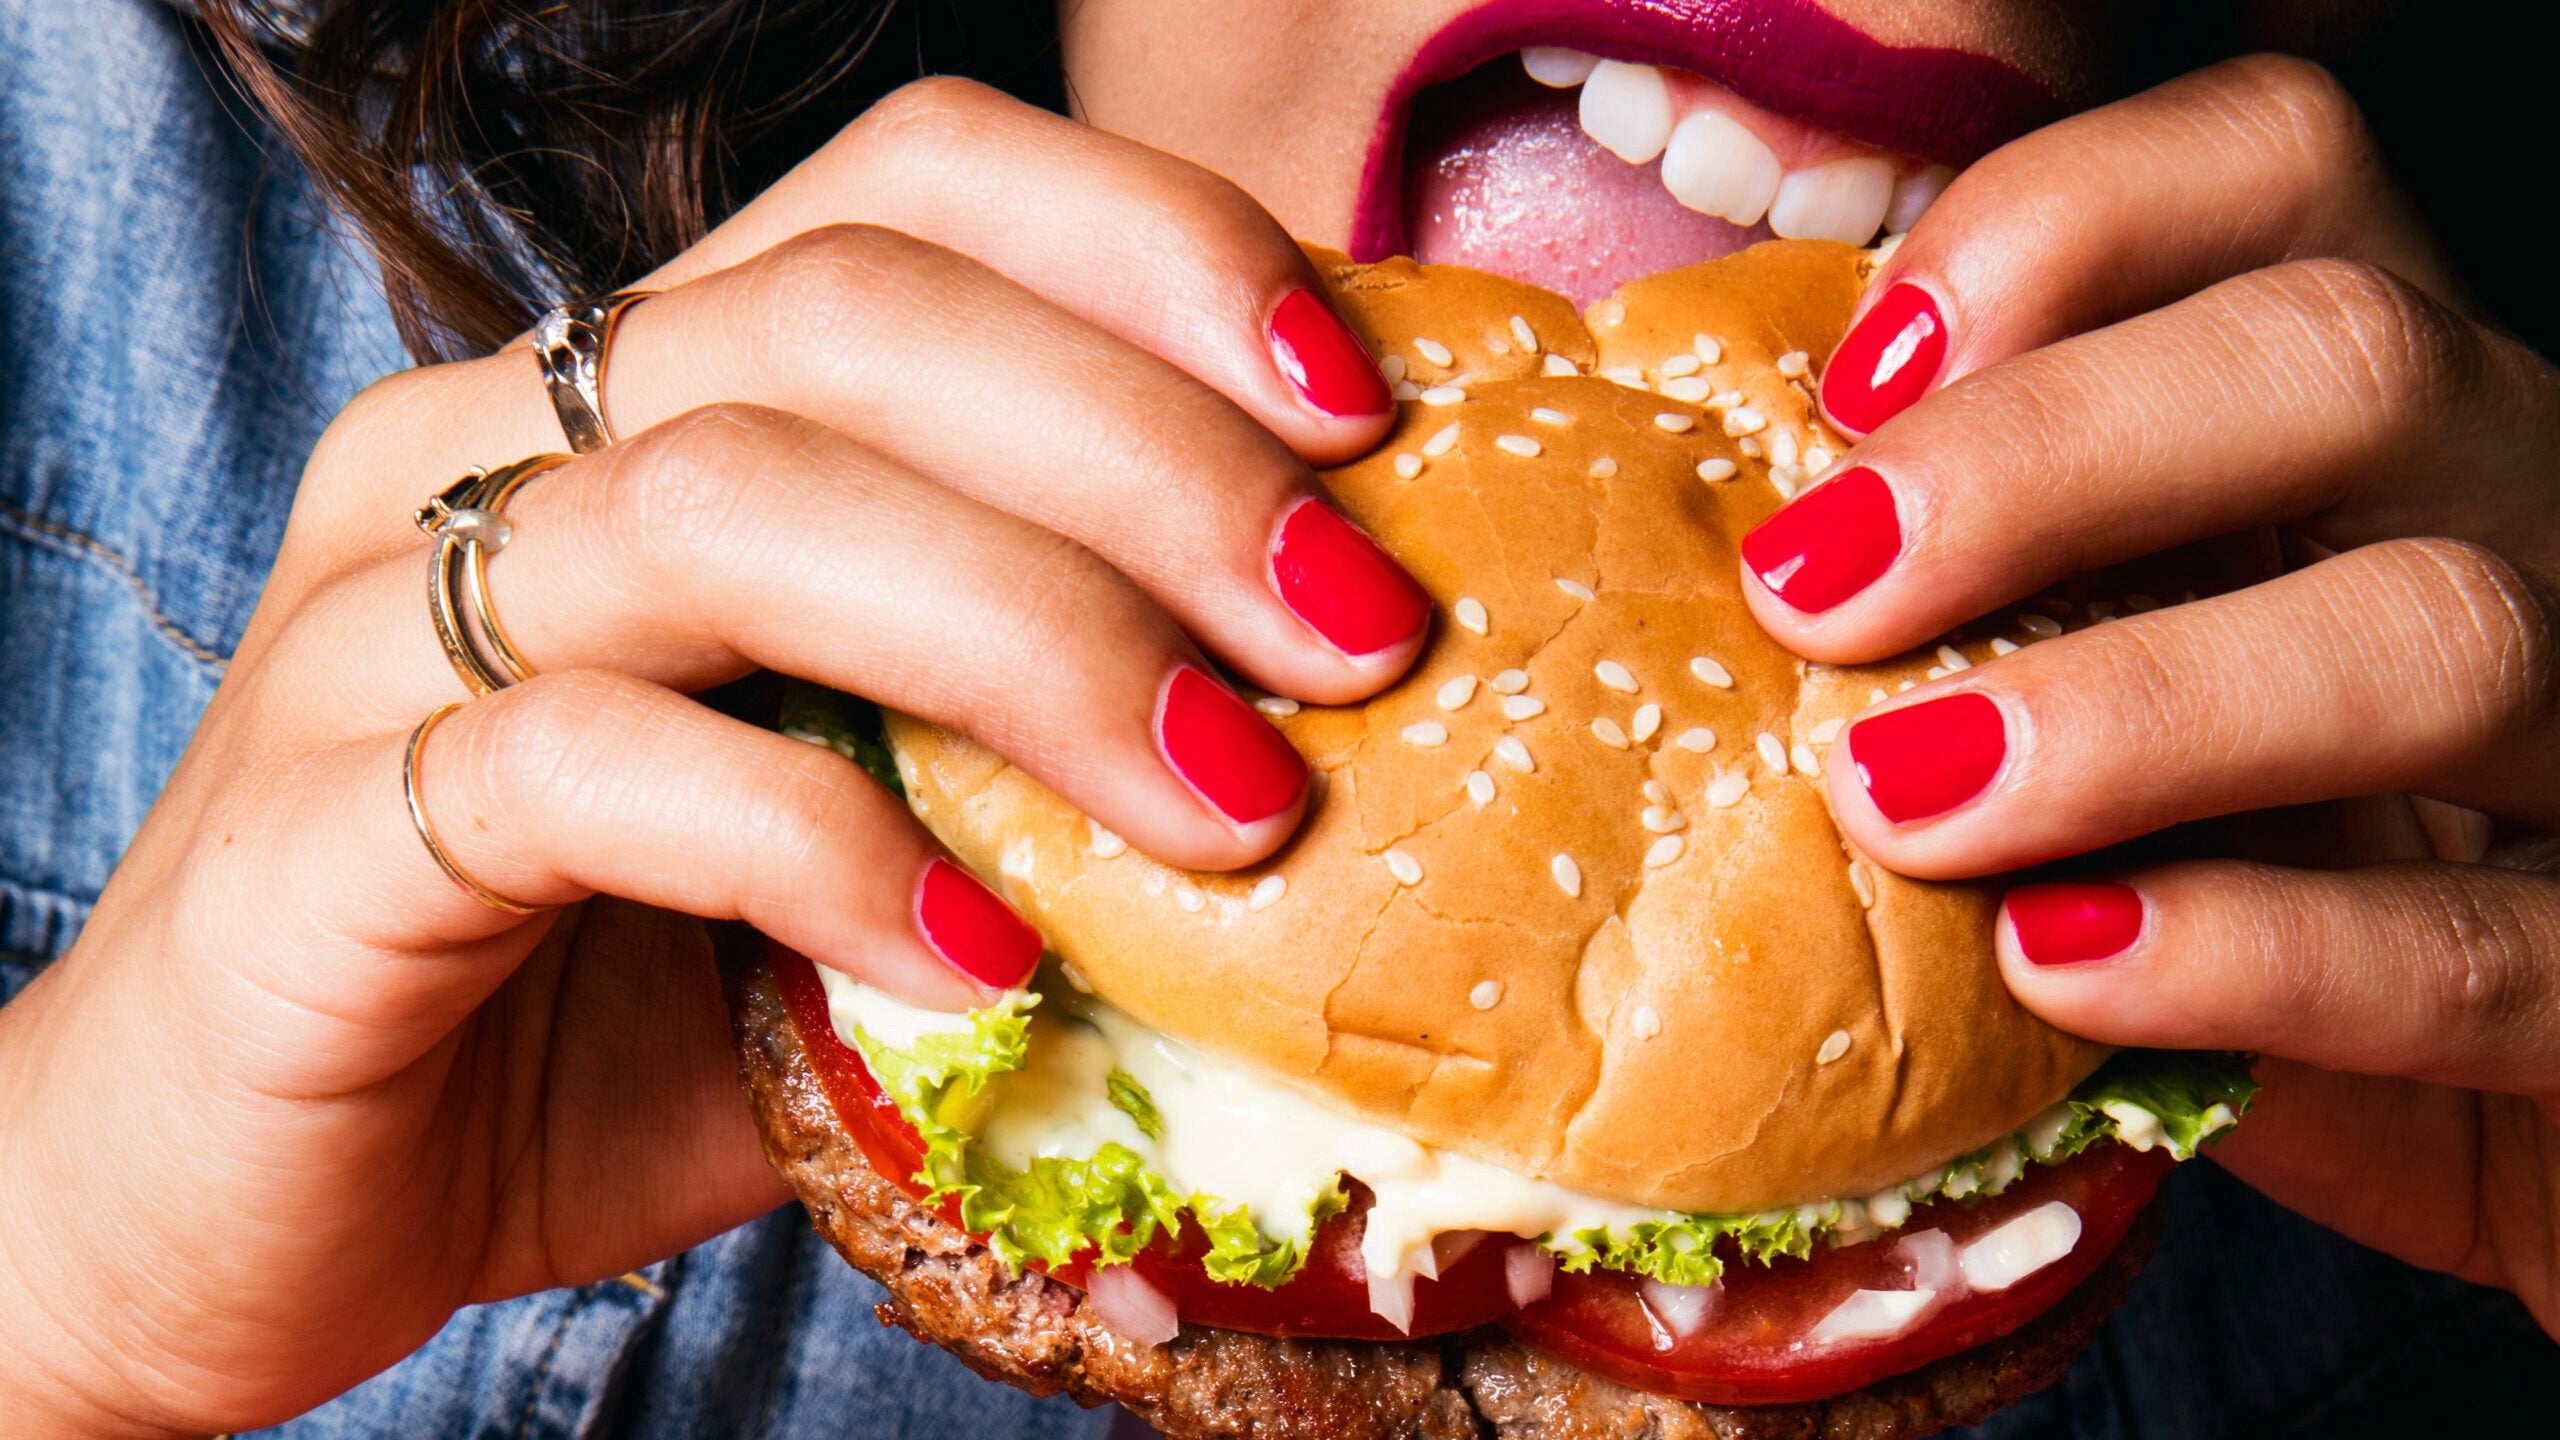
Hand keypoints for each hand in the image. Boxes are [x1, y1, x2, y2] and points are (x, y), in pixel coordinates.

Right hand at [0, 78, 1426, 1436]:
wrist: (238, 1206)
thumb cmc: (577, 1016)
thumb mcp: (859, 862)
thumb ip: (1029, 781)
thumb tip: (1337, 756)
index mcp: (631, 401)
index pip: (909, 188)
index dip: (1150, 250)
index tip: (1356, 413)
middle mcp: (490, 450)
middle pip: (853, 316)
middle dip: (1154, 460)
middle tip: (1354, 632)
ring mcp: (379, 624)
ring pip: (732, 507)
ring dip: (1033, 638)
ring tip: (1231, 803)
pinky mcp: (315, 828)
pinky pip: (589, 767)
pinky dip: (822, 850)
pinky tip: (984, 963)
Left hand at [1739, 56, 2559, 1333]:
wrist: (2480, 1110)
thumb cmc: (2247, 866)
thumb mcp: (2117, 684)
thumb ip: (1989, 605)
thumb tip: (1717, 579)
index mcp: (2376, 415)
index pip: (2279, 173)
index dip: (2063, 225)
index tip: (1854, 381)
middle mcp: (2518, 516)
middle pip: (2344, 357)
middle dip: (2045, 456)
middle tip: (1812, 592)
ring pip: (2436, 630)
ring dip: (2129, 705)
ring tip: (1900, 796)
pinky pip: (2474, 946)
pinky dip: (2254, 949)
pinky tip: (2056, 962)